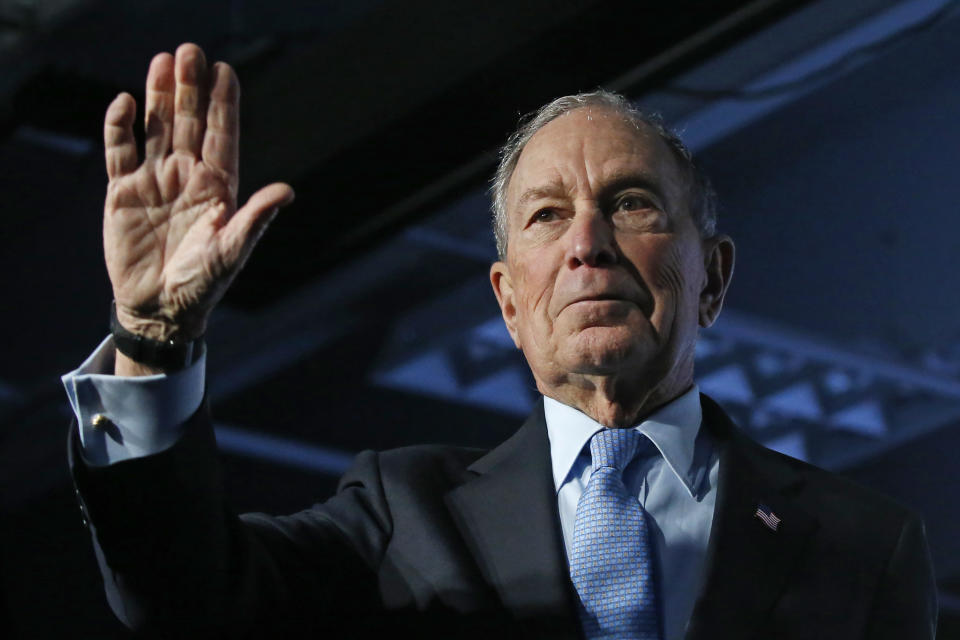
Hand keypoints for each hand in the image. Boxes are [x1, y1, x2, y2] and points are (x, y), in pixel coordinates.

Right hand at [103, 43, 292, 344]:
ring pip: (157, 128)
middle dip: (190, 88)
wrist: (160, 310)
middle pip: (190, 122)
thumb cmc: (202, 284)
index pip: (222, 136)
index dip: (223, 104)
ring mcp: (155, 180)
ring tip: (161, 61)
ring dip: (159, 96)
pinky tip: (125, 103)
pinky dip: (120, 127)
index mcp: (218, 187)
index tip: (225, 71)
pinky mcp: (124, 191)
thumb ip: (255, 219)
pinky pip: (121, 151)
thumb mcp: (231, 251)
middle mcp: (188, 176)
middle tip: (189, 51)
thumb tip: (287, 190)